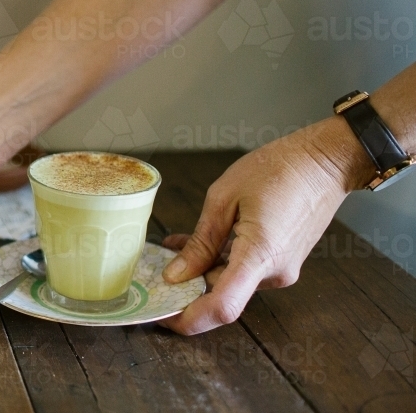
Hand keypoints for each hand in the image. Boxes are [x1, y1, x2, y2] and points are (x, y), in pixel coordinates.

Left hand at [159, 117, 361, 334]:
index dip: (188, 318)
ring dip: (200, 269)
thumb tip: (175, 275)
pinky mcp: (283, 262)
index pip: (222, 307)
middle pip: (221, 294)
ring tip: (173, 245)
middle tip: (155, 267)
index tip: (160, 314)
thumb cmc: (276, 169)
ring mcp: (282, 270)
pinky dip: (219, 261)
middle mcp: (274, 272)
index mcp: (259, 255)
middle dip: (185, 285)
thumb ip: (200, 242)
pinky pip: (243, 270)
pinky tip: (198, 242)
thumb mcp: (223, 198)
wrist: (325, 161)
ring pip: (230, 281)